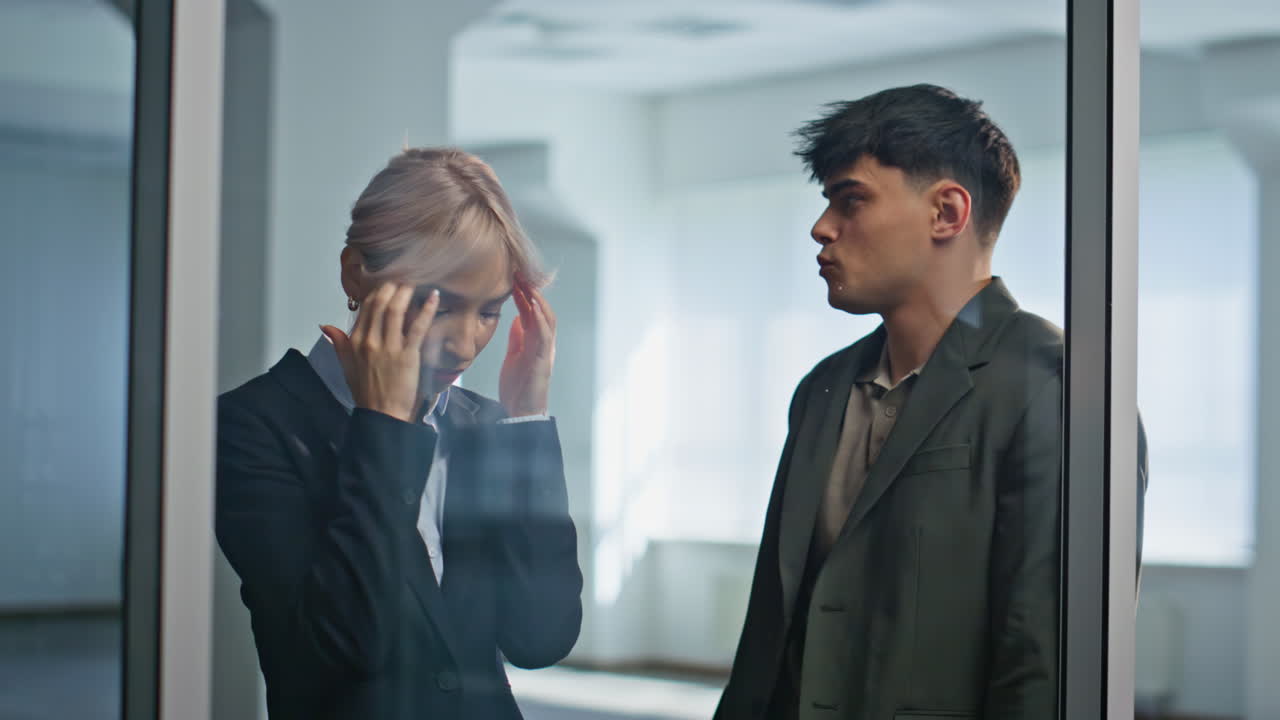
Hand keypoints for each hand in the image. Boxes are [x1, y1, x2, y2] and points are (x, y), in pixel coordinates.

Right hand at [320, 283, 438, 422]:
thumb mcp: (346, 366)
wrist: (382, 414)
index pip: (366, 307)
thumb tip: (325, 325)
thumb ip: (338, 343)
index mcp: (355, 341)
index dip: (379, 291)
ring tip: (416, 281)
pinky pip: (417, 327)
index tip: (390, 281)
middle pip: (380, 304)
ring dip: (407, 292)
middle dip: (393, 286)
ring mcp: (388, 348)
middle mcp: (369, 341)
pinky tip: (434, 297)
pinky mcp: (407, 355)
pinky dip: (426, 310)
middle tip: (405, 275)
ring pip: (396, 311)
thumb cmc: (367, 391)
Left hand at [500, 280, 555, 416]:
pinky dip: (540, 319)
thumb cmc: (518, 387)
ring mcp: (545, 350)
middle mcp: (543, 342)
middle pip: (542, 310)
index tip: (513, 276)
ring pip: (547, 318)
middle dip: (532, 291)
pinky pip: (545, 335)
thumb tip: (517, 317)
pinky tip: (533, 306)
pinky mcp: (543, 360)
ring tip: (528, 284)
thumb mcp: (514, 355)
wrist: (521, 412)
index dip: (524, 293)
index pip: (531, 311)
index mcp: (534, 341)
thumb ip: (517, 337)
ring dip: (538, 300)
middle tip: (520, 272)